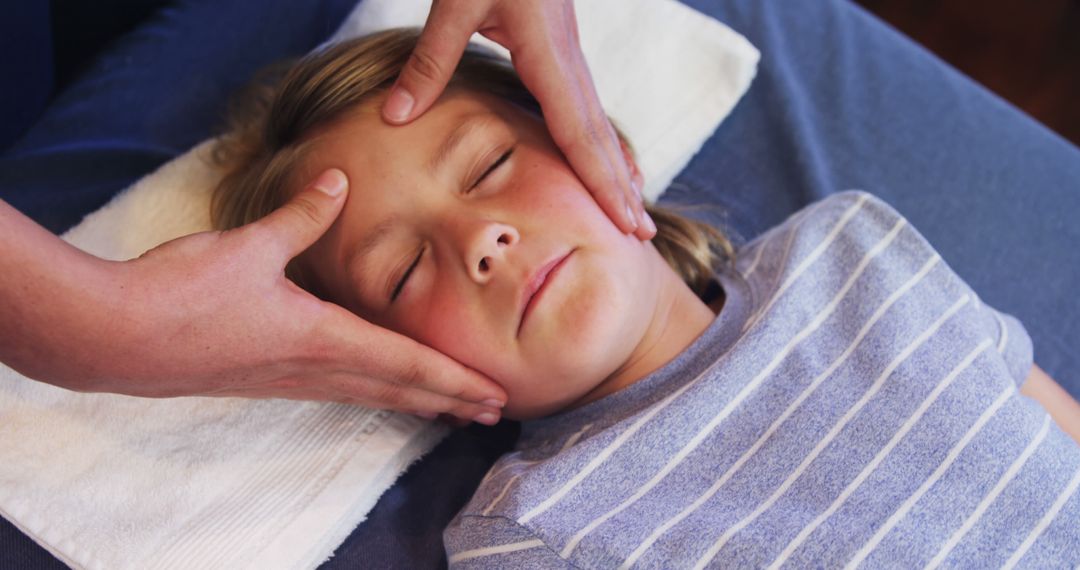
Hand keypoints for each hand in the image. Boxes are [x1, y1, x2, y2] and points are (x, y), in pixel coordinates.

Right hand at [84, 170, 505, 423]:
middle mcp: (313, 368)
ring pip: (369, 395)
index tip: (495, 396)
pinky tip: (372, 390)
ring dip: (415, 403)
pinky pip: (336, 391)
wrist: (114, 338)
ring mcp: (288, 380)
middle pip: (398, 390)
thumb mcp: (249, 245)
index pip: (407, 364)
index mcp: (323, 339)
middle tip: (494, 411)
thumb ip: (301, 215)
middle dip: (450, 401)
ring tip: (450, 410)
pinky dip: (372, 393)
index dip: (456, 380)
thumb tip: (337, 179)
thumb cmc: (182, 294)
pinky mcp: (263, 379)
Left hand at [382, 0, 655, 240]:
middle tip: (642, 234)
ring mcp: (569, 57)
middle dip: (622, 187)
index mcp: (548, 55)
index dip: (601, 180)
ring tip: (635, 209)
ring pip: (600, 124)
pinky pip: (587, 109)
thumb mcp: (456, 0)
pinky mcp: (560, 52)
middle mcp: (568, 62)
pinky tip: (607, 160)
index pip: (579, 132)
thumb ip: (430, 60)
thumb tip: (395, 116)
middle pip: (600, 136)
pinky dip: (602, 142)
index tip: (622, 219)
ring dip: (617, 169)